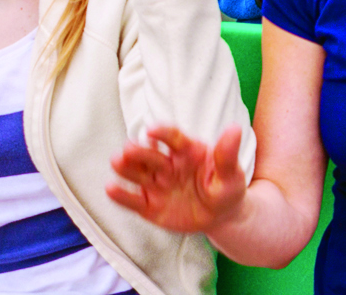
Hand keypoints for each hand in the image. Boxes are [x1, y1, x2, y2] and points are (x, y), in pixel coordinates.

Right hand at [108, 124, 249, 232]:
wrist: (221, 216)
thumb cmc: (227, 189)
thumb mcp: (231, 174)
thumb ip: (227, 154)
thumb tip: (235, 129)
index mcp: (188, 151)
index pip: (173, 138)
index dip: (162, 132)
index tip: (151, 130)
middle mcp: (168, 164)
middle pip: (150, 155)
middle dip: (139, 152)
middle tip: (127, 149)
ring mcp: (156, 184)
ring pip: (138, 174)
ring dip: (126, 168)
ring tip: (117, 161)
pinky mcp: (148, 205)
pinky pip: (133, 200)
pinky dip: (121, 195)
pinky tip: (111, 188)